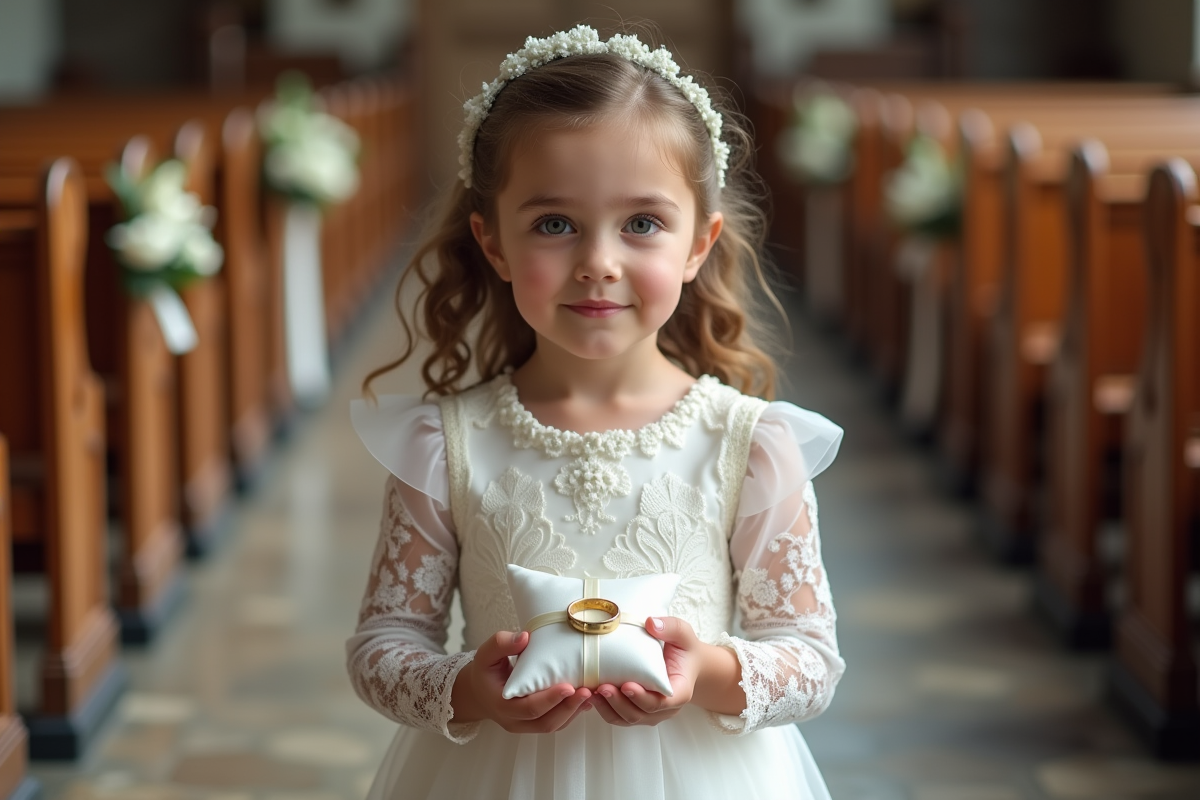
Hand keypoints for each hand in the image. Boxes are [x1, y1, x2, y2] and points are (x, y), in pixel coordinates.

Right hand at [451, 630, 592, 732]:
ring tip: (591, 694)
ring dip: (573, 712)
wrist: (478, 691)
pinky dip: (571, 713)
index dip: (550, 699)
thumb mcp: (486, 653)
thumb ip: (501, 644)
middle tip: (587, 690)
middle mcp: (513, 721)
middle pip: (545, 722)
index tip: (569, 686)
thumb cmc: (485, 670)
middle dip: (568, 707)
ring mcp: (524, 726)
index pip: (528, 708)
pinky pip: (555, 723)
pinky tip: (585, 699)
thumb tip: (524, 637)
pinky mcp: (534, 724)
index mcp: (501, 705)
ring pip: (553, 726)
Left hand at [591, 616, 704, 726]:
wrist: (685, 663)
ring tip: (591, 693)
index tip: (626, 685)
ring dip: (608, 708)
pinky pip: (619, 717)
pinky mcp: (636, 711)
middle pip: (640, 714)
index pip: (662, 702)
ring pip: (627, 718)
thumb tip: (651, 623)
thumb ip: (671, 628)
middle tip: (603, 687)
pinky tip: (590, 696)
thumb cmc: (684, 649)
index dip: (643, 697)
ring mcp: (650, 713)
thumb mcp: (683, 635)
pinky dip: (604, 709)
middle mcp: (665, 708)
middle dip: (620, 703)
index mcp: (679, 692)